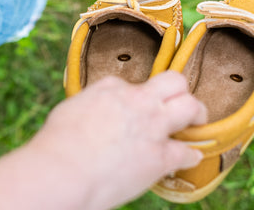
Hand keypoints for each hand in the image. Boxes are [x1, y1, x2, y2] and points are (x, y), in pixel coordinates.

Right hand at [29, 70, 206, 208]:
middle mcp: (137, 100)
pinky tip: (190, 158)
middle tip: (180, 102)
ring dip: (197, 113)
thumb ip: (90, 106)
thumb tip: (92, 113)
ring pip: (190, 106)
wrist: (63, 171)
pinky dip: (190, 155)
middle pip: (174, 81)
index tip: (133, 109)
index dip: (135, 97)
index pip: (134, 83)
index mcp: (112, 87)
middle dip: (179, 90)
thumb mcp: (70, 109)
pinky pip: (188, 152)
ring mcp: (153, 127)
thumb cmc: (57, 144)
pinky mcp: (161, 156)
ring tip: (196, 121)